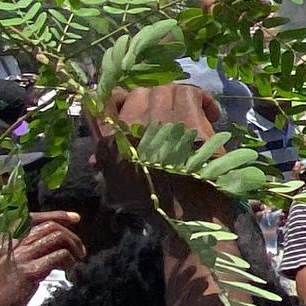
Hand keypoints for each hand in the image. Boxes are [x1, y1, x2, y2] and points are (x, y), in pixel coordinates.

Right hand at [0, 213, 86, 305]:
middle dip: (69, 233)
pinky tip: (71, 270)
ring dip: (73, 246)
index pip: (28, 218)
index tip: (73, 218)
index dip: (54, 215)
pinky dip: (70, 260)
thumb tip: (41, 252)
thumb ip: (11, 257)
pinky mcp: (29, 273)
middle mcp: (6, 246)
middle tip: (80, 248)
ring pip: (55, 237)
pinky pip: (58, 256)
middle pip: (46, 226)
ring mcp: (18, 258)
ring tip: (79, 259)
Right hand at [96, 81, 227, 215]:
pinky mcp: (186, 119)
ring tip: (192, 116)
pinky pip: (190, 92)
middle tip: (172, 116)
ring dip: (179, 100)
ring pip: (165, 90)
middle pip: (140, 93)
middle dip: (156, 101)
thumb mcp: (120, 187)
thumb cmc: (157, 205)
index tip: (133, 103)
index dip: (118, 98)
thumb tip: (95, 158)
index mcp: (109, 142)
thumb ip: (107, 166)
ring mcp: (158, 120)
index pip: (103, 101)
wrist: (190, 216)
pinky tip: (211, 115)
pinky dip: (202, 100)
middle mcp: (129, 126)